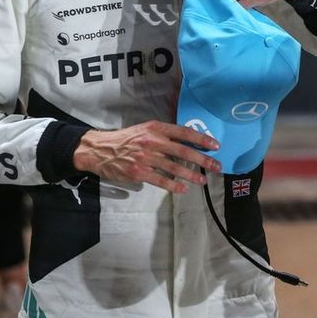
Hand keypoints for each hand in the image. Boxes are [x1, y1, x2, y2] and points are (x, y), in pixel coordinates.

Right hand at [72, 120, 221, 193]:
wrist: (100, 150)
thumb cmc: (126, 139)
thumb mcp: (144, 129)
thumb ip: (163, 134)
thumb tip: (186, 142)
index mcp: (156, 128)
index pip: (184, 132)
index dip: (201, 139)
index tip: (215, 145)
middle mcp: (153, 141)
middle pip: (184, 151)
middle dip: (203, 159)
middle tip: (216, 166)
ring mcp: (146, 158)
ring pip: (175, 167)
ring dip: (192, 175)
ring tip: (203, 180)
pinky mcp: (139, 172)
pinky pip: (161, 180)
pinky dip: (174, 185)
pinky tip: (184, 189)